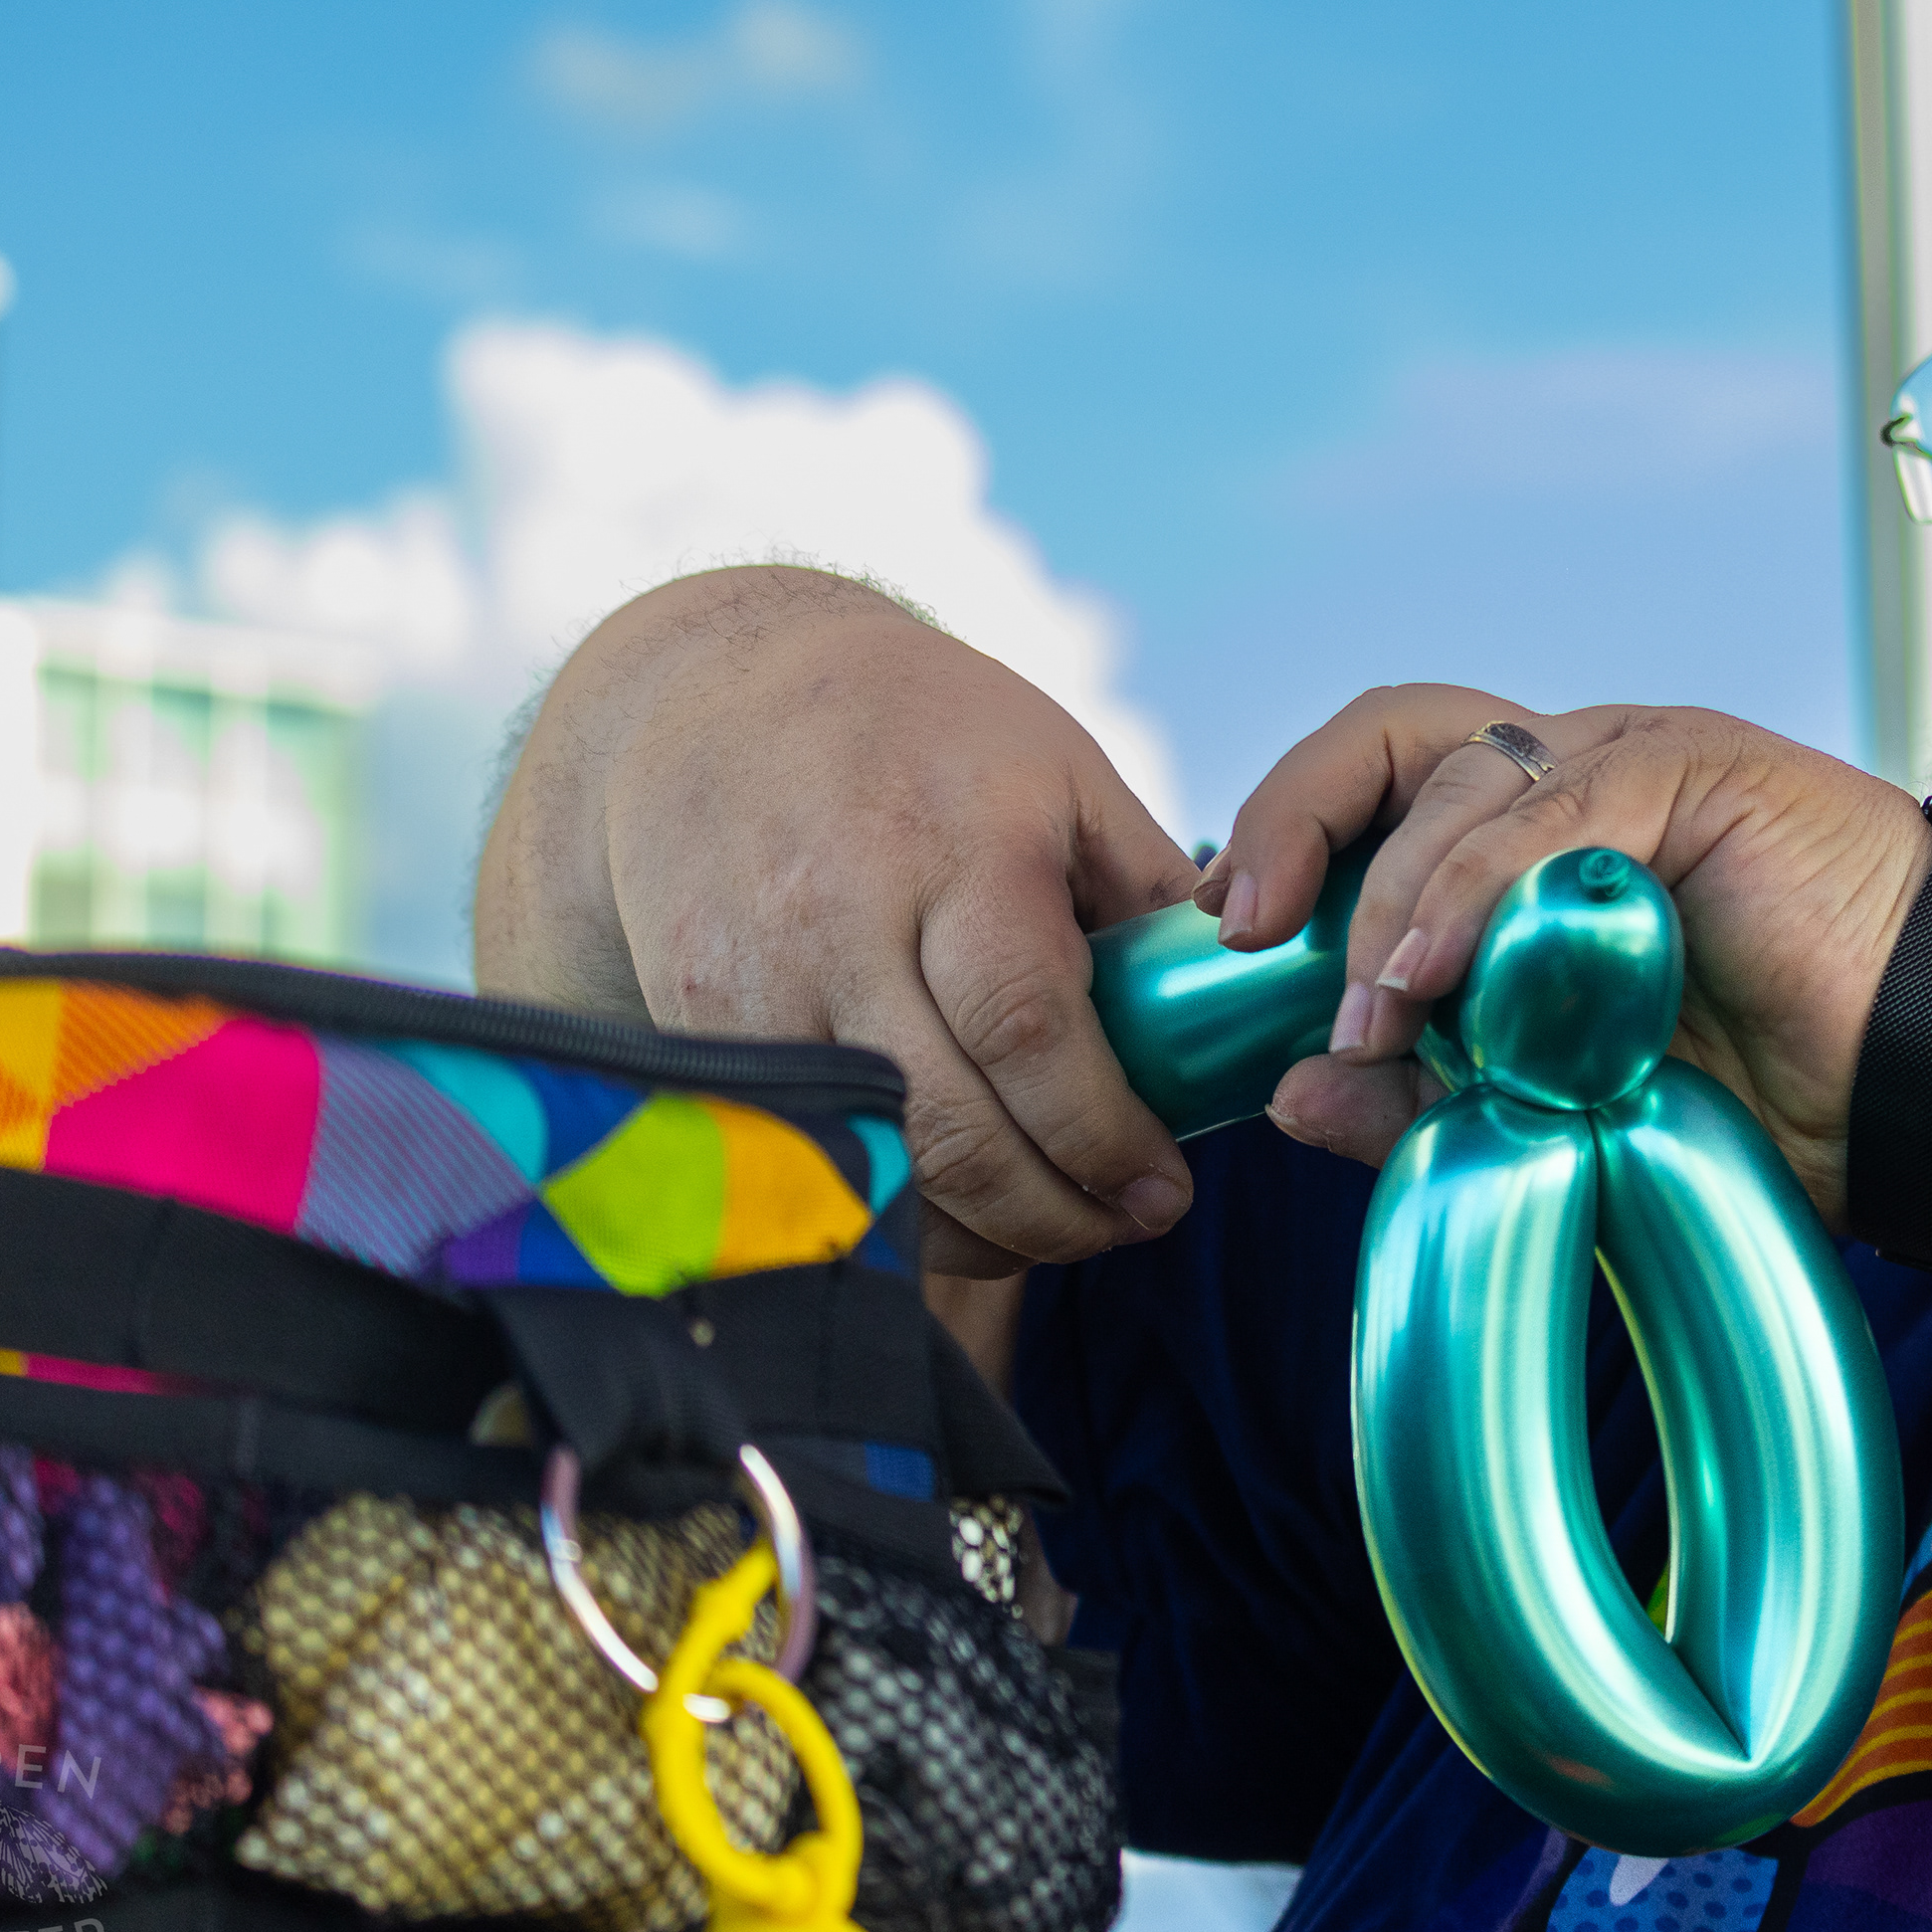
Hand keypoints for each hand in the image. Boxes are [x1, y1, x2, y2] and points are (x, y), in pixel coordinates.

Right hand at [475, 566, 1201, 1277]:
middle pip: (950, 1129)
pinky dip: (884, 1208)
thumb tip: (1236, 1010)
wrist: (719, 697)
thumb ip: (1146, 893)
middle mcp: (840, 926)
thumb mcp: (1063, 769)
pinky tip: (952, 1209)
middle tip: (1129, 1224)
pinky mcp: (694, 1031)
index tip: (1165, 1184)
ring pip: (871, 1168)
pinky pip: (800, 1163)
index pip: (1030, 1035)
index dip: (1103, 1135)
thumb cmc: (924, 730)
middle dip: (1054, 1212)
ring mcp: (753, 988)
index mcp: (955, 852)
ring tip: (1053, 1227)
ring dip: (975, 1234)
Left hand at [1204, 688, 1931, 1212]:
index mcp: (1544, 838)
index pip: (1382, 793)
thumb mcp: (1564, 1112)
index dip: (1291, 847)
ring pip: (1458, 776)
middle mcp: (1583, 775)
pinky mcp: (1702, 772)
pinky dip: (1472, 891)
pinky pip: (1553, 808)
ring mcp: (1643, 759)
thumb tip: (1294, 1097)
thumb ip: (1436, 1098)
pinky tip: (1431, 978)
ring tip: (1366, 1018)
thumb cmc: (1781, 1103)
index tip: (1228, 949)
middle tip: (1247, 934)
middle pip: (1393, 736)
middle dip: (1292, 818)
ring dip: (1387, 898)